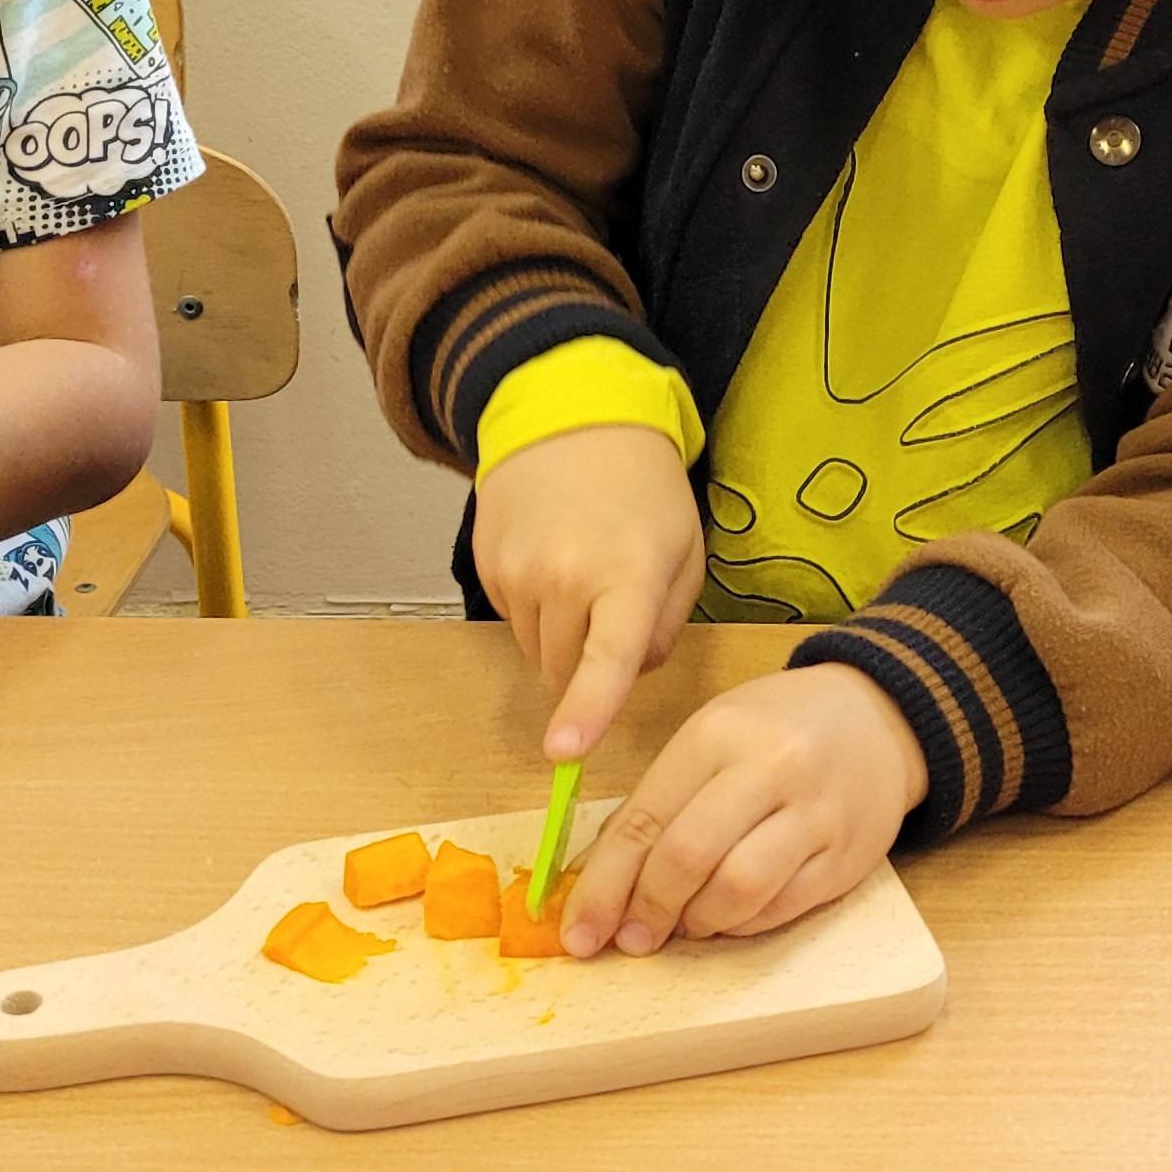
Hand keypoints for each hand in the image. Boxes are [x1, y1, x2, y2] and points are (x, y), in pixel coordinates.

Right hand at [472, 423, 702, 762]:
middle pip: (564, 673)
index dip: (587, 711)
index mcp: (626, 573)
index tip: (564, 754)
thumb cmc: (644, 489)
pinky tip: (553, 563)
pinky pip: (514, 623)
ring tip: (583, 578)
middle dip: (588, 669)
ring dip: (561, 641)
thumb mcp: (685, 550)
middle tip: (613, 612)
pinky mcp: (486, 566)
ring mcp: (516, 571)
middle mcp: (563, 576)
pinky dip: (536, 613)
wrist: (570, 417)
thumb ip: (665, 623)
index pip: (607, 659)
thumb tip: (630, 673)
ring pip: (536, 655)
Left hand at [556, 662, 924, 952]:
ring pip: (737, 889)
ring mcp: (813, 815)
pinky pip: (780, 907)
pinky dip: (740, 924)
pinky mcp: (845, 856)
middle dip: (647, 910)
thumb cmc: (776, 730)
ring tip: (685, 923)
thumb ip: (662, 800)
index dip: (603, 885)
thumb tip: (606, 884)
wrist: (876, 718)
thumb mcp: (712, 736)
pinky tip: (726, 917)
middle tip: (631, 938)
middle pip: (687, 857)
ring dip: (697, 921)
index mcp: (717, 734)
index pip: (644, 819)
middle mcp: (768, 769)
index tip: (579, 930)